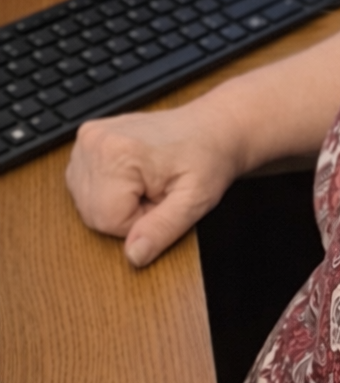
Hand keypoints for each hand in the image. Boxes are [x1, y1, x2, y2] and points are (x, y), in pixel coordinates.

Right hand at [65, 100, 242, 267]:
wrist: (212, 127)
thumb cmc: (208, 156)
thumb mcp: (195, 200)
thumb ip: (163, 229)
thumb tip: (133, 256)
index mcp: (117, 153)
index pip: (106, 221)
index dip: (140, 220)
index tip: (162, 200)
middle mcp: (95, 141)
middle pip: (93, 212)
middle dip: (128, 212)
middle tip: (158, 190)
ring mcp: (89, 138)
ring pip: (87, 201)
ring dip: (117, 201)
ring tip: (148, 181)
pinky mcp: (88, 139)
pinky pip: (86, 184)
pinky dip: (109, 187)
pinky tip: (134, 173)